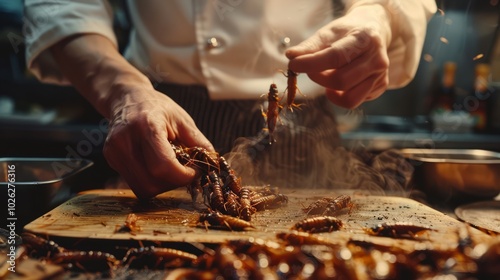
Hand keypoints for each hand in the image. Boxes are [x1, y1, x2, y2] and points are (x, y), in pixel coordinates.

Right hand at [104, 84, 213, 198]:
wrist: (126, 97)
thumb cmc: (157, 106)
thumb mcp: (182, 119)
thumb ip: (198, 142)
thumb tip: (213, 162)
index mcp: (146, 126)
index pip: (163, 166)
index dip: (183, 175)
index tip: (194, 170)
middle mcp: (125, 141)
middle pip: (152, 183)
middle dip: (173, 183)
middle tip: (184, 171)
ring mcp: (114, 151)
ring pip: (142, 188)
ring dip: (162, 185)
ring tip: (170, 168)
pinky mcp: (111, 159)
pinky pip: (135, 183)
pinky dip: (151, 180)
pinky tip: (156, 165)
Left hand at [286, 5, 391, 108]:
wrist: (373, 30)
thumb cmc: (347, 32)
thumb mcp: (329, 32)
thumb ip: (310, 46)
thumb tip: (291, 56)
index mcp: (365, 39)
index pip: (336, 57)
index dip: (311, 63)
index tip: (293, 65)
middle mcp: (377, 59)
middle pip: (340, 81)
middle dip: (318, 78)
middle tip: (310, 70)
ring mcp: (380, 75)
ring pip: (349, 99)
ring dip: (329, 91)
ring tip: (326, 76)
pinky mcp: (380, 87)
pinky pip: (354, 101)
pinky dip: (340, 95)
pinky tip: (340, 80)